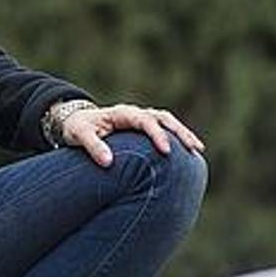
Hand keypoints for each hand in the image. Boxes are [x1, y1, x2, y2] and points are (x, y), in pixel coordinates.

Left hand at [62, 104, 204, 166]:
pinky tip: (188, 153)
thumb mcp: (80, 135)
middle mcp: (134, 114)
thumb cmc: (79, 128)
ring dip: (182, 133)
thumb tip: (109, 163)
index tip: (165, 152)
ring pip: (167, 121)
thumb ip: (92, 146)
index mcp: (122, 113)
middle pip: (162, 117)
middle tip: (193, 148)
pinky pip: (164, 129)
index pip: (144, 120)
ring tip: (197, 149)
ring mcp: (141, 119)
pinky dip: (177, 138)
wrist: (77, 122)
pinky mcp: (143, 128)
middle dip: (179, 132)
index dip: (156, 134)